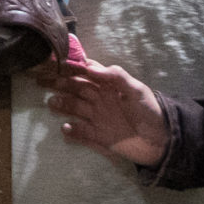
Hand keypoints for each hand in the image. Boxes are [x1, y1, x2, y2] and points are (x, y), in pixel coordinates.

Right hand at [35, 58, 170, 169]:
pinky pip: (81, 132)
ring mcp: (97, 118)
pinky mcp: (98, 137)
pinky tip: (66, 128)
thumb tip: (89, 68)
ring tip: (51, 103)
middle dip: (58, 83)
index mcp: (108, 85)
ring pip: (74, 108)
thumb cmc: (151, 111)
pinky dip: (72, 130)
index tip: (54, 61)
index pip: (86, 72)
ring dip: (62, 104)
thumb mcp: (137, 89)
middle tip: (41, 80)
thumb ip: (116, 76)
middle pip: (75, 88)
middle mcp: (100, 99)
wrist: (162, 141)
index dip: (71, 66)